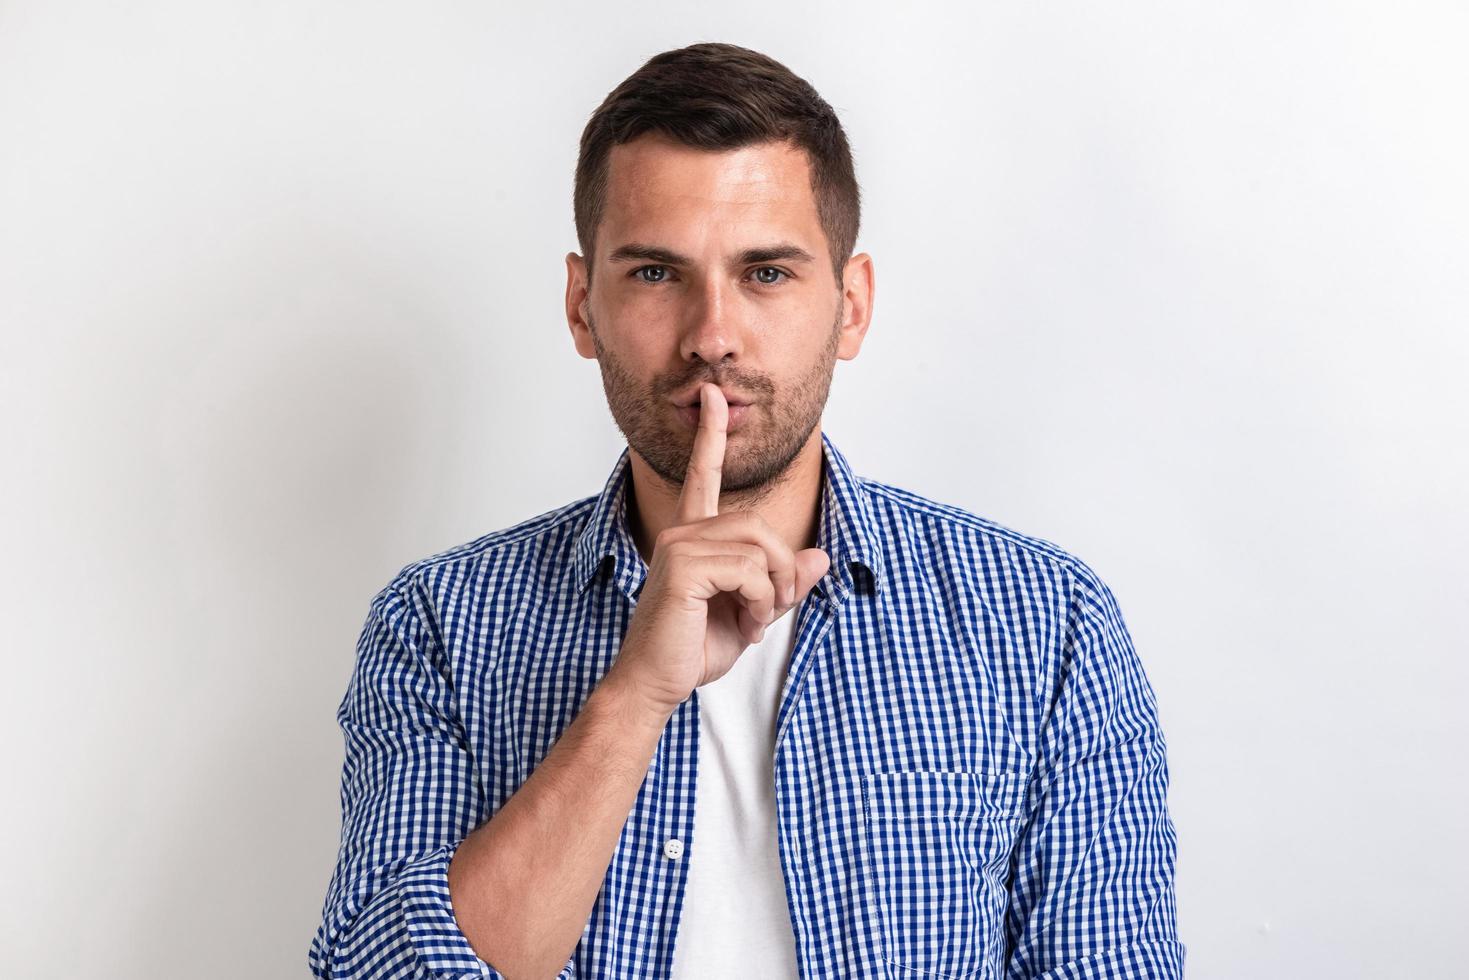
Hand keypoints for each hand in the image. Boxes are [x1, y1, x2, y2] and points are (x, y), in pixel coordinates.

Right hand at [607, 382, 830, 714]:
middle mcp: (682, 531)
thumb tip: (821, 557)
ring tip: (753, 622)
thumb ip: (783, 583)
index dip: (710, 435)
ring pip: (760, 548)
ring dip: (772, 592)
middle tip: (769, 611)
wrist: (656, 682)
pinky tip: (743, 627)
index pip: (702, 474)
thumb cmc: (693, 648)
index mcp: (692, 536)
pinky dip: (760, 603)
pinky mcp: (683, 565)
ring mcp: (679, 544)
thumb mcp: (752, 612)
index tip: (712, 395)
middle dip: (782, 572)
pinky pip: (750, 570)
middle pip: (761, 526)